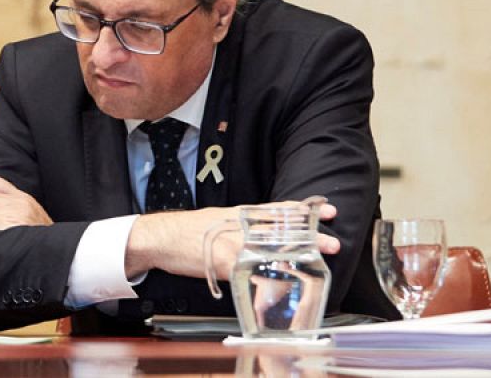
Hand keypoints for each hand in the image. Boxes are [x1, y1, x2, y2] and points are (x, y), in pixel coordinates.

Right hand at [128, 200, 339, 280]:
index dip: (303, 210)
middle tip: (331, 241)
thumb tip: (265, 235)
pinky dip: (265, 275)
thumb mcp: (218, 220)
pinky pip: (248, 269)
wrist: (158, 236)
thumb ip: (242, 227)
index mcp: (239, 215)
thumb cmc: (187, 231)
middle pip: (279, 229)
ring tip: (317, 260)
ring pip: (270, 247)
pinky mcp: (221, 261)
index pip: (276, 209)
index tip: (327, 209)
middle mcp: (238, 225)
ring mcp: (231, 243)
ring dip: (295, 255)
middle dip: (308, 236)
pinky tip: (282, 281)